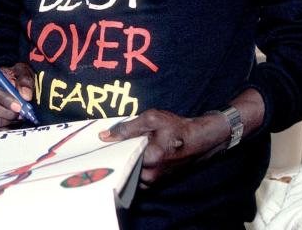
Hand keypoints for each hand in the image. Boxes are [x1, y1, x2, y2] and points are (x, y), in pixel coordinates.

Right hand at [0, 63, 34, 131]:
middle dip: (8, 114)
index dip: (4, 99)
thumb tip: (25, 95)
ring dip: (7, 122)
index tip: (19, 106)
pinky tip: (10, 123)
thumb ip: (25, 81)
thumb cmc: (13, 78)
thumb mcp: (21, 73)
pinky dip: (2, 129)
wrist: (6, 85)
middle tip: (22, 115)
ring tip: (18, 118)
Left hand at [99, 109, 230, 187]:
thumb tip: (104, 137)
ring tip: (126, 150)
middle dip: (118, 158)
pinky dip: (135, 168)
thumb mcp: (151, 119)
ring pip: (131, 175)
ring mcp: (156, 181)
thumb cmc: (177, 128)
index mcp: (150, 159)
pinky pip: (140, 179)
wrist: (200, 139)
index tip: (101, 146)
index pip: (120, 159)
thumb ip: (127, 128)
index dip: (110, 151)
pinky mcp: (159, 182)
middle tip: (112, 147)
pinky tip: (136, 155)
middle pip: (124, 169)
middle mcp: (152, 174)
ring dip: (127, 164)